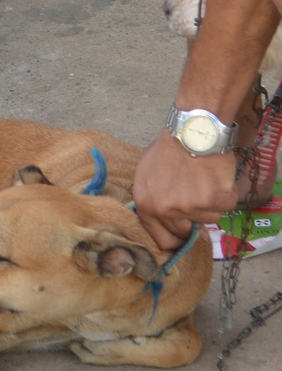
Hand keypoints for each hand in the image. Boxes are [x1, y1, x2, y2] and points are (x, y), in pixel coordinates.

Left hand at [134, 130, 237, 249]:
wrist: (193, 131)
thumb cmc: (168, 149)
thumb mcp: (144, 175)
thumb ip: (150, 200)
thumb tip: (159, 220)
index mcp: (146, 206)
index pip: (162, 240)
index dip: (175, 238)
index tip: (183, 235)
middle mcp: (167, 210)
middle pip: (185, 232)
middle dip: (192, 220)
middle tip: (196, 201)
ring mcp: (192, 206)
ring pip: (208, 218)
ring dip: (210, 204)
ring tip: (204, 181)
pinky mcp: (216, 199)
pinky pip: (226, 206)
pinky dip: (226, 194)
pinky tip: (217, 177)